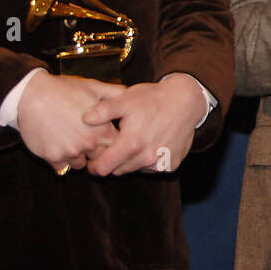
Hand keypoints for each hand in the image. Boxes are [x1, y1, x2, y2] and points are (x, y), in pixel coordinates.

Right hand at [16, 71, 119, 172]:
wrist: (31, 95)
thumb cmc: (62, 89)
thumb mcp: (93, 87)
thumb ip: (114, 93)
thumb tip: (129, 94)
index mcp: (102, 130)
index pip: (117, 146)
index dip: (112, 142)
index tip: (105, 136)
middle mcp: (88, 144)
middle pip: (100, 158)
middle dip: (96, 151)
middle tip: (86, 139)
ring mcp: (70, 152)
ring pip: (80, 164)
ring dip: (78, 156)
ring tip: (71, 140)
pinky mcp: (52, 158)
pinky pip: (61, 167)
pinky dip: (61, 160)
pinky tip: (58, 145)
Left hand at [83, 73, 205, 176]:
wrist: (186, 100)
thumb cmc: (154, 98)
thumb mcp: (126, 99)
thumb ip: (104, 110)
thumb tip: (85, 118)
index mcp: (132, 143)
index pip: (103, 168)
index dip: (94, 164)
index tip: (94, 156)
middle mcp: (147, 157)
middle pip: (118, 171)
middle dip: (112, 162)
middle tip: (113, 146)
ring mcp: (160, 162)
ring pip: (134, 170)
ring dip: (129, 161)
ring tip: (132, 142)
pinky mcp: (171, 164)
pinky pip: (152, 169)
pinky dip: (147, 161)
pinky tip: (149, 144)